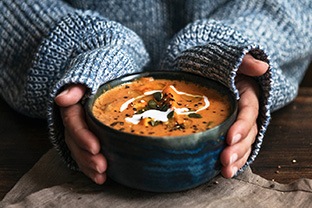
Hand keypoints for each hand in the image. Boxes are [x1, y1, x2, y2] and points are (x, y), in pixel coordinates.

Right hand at [55, 84, 106, 183]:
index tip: (95, 147)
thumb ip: (76, 87)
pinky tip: (100, 178)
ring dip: (88, 166)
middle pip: (75, 141)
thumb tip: (62, 99)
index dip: (82, 136)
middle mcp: (72, 121)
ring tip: (101, 176)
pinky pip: (84, 155)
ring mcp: (78, 132)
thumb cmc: (98, 76)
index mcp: (72, 106)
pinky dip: (90, 168)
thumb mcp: (88, 77)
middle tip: (102, 166)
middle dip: (87, 156)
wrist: (101, 79)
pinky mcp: (85, 139)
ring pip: (78, 151)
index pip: (73, 122)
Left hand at [220, 54, 268, 177]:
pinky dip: (233, 160)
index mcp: (248, 95)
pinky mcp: (230, 131)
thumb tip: (262, 67)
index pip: (248, 112)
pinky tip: (224, 172)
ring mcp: (239, 124)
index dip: (241, 126)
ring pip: (244, 144)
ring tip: (225, 171)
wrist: (208, 72)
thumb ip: (244, 62)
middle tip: (225, 160)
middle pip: (248, 133)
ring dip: (236, 159)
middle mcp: (246, 112)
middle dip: (238, 148)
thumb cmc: (219, 66)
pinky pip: (235, 147)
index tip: (229, 138)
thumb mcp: (231, 60)